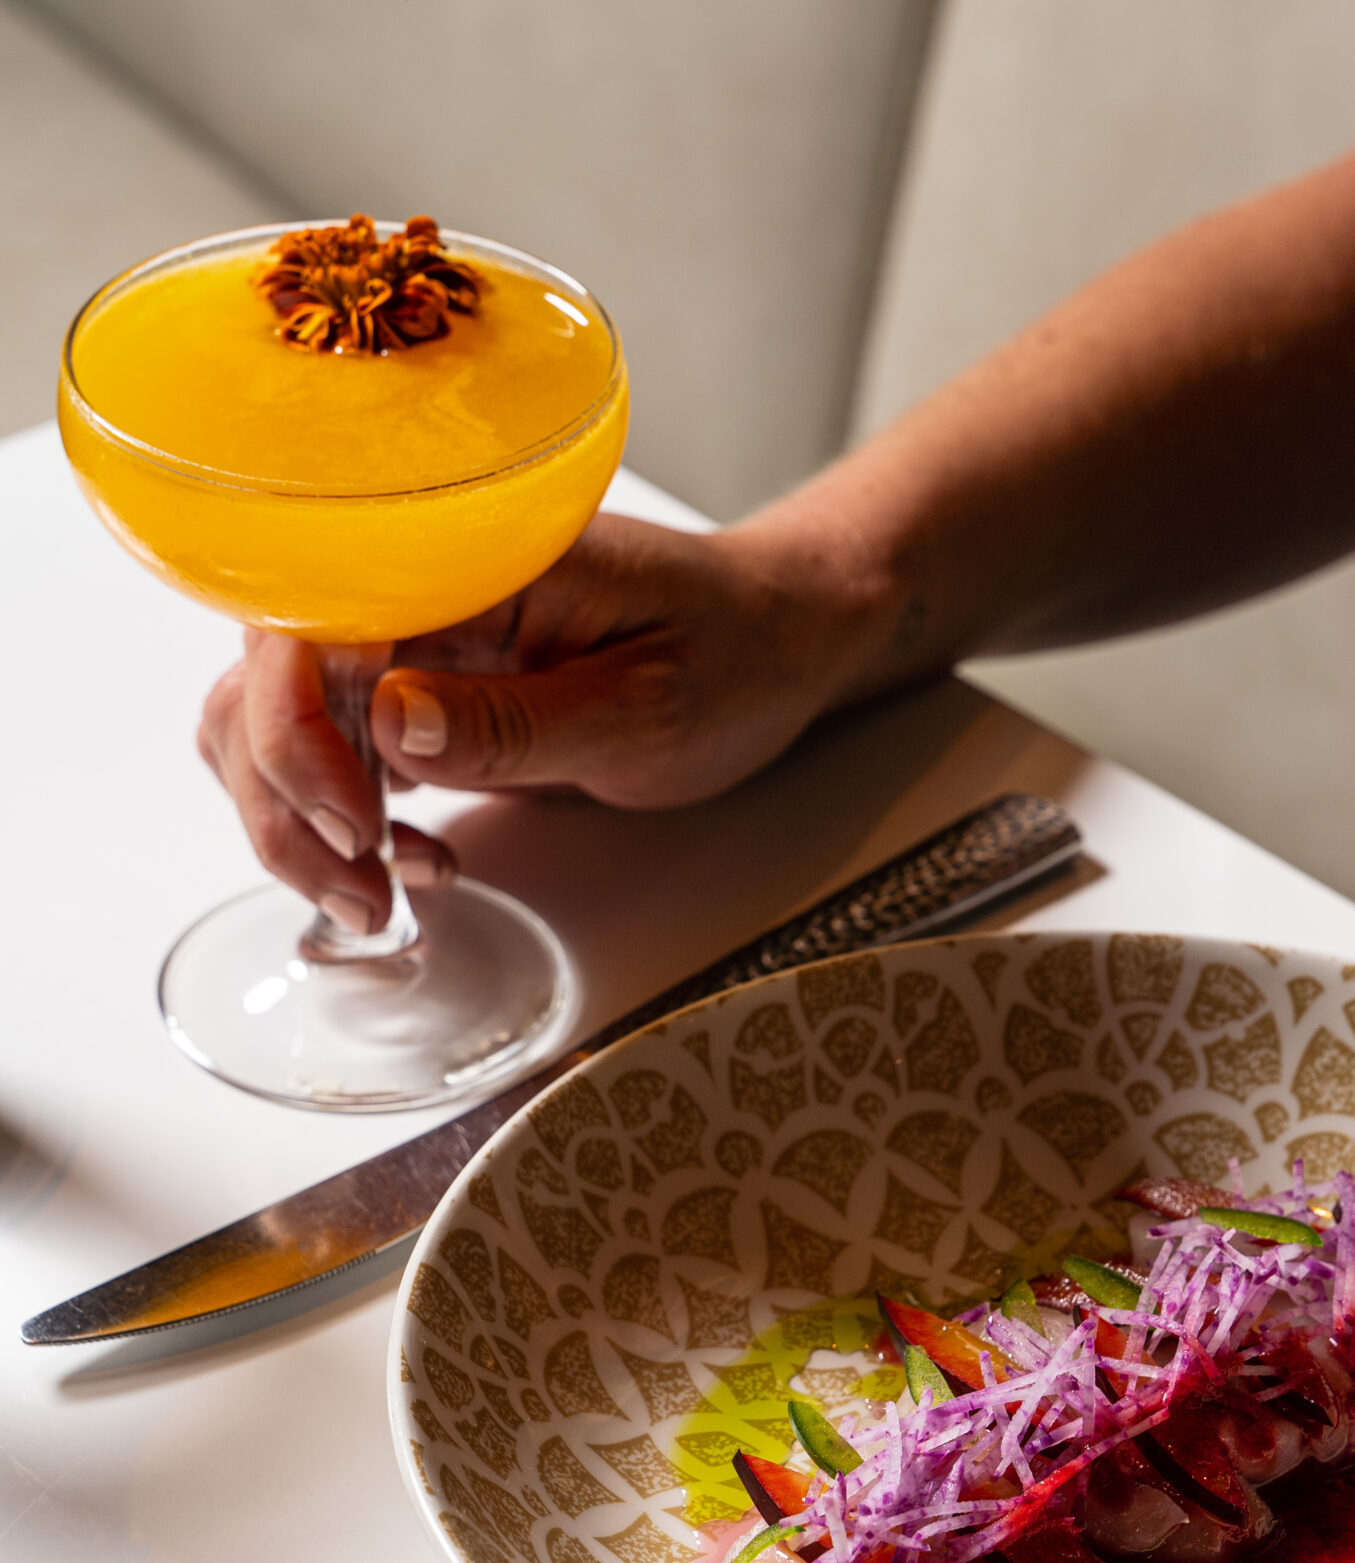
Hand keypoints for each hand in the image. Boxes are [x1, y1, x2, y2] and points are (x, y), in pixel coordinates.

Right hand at [196, 511, 889, 930]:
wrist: (775, 641)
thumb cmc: (733, 653)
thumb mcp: (647, 705)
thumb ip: (519, 720)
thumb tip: (390, 723)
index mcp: (467, 561)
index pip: (308, 622)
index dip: (298, 732)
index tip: (362, 828)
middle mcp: (418, 592)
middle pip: (265, 684)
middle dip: (288, 802)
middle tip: (370, 895)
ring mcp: (412, 645)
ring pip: (274, 726)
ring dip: (298, 824)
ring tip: (383, 896)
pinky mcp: (421, 695)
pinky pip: (330, 753)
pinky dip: (339, 824)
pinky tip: (409, 863)